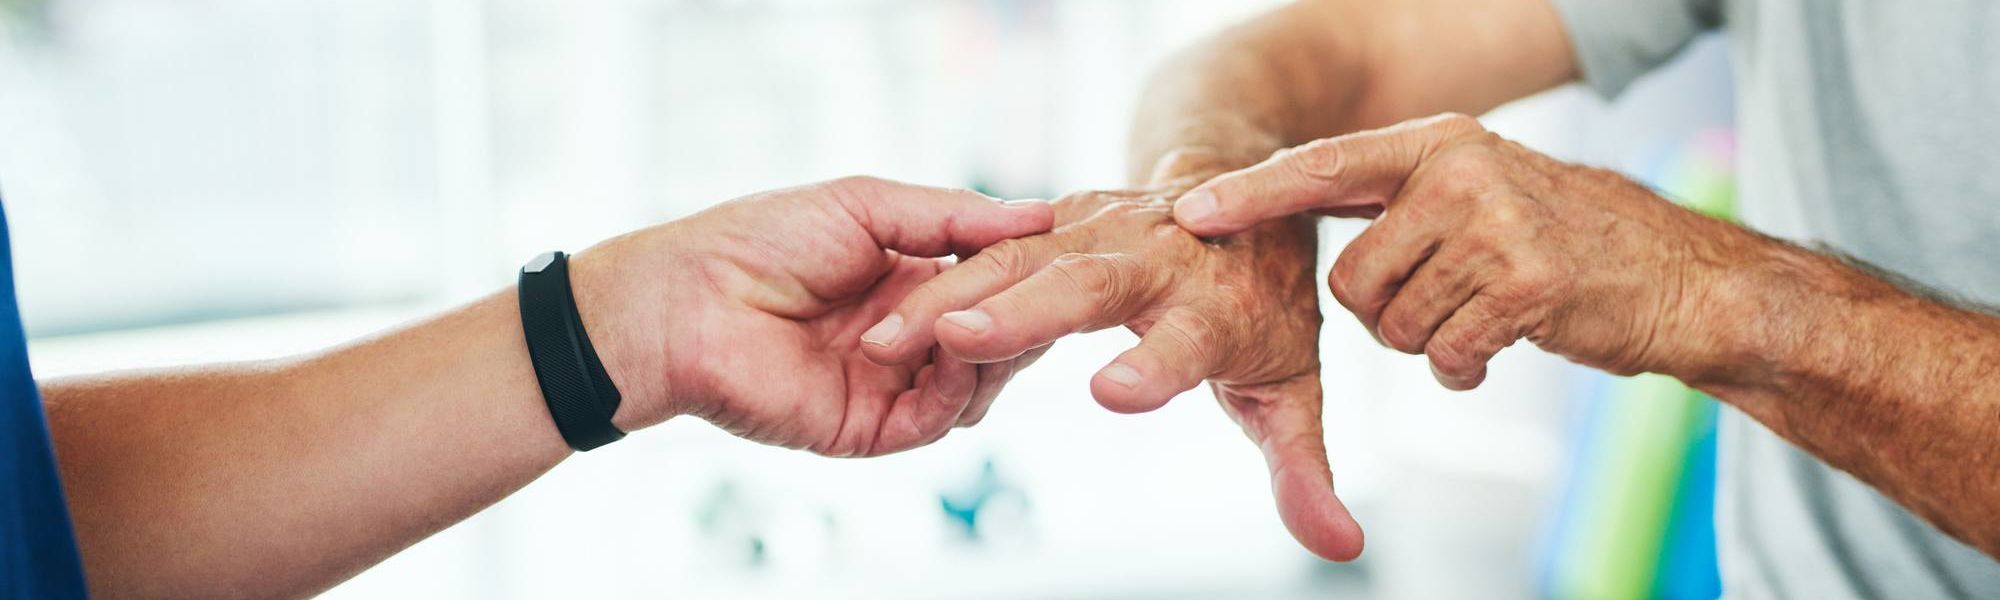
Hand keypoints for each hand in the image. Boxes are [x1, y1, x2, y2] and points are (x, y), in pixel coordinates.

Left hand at [571, 176, 1055, 455]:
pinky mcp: (870, 427)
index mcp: (909, 282)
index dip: (1027, 275)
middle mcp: (908, 337)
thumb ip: (953, 217)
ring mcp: (891, 386)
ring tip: (987, 317)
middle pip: (997, 340)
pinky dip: (956, 386)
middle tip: (1042, 292)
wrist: (686, 300)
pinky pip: (936, 419)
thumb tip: (1040, 215)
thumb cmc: (760, 241)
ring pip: (977, 384)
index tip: (1060, 252)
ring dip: (990, 350)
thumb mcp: (867, 206)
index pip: (993, 289)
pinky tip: (951, 349)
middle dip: (1021, 316)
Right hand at [857, 163, 1364, 561]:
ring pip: (1022, 256)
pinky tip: (887, 319)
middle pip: (1090, 283)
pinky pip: (992, 245)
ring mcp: (1105, 226)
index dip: (1156, 369)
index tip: (1114, 396)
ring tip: (892, 337)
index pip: (1188, 342)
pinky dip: (940, 279)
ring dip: (956, 293)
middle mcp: (1161, 257)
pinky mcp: (1061, 215)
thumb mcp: (1293, 388)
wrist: (1245, 187)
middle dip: (1024, 309)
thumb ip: (1302, 469)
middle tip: (964, 340)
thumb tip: (1341, 546)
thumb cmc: (1264, 308)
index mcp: (1219, 306)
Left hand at [1174, 113, 1764, 389]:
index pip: (1322, 164)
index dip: (1253, 194)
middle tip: (1444, 306)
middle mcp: (1461, 171)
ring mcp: (1495, 224)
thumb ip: (1399, 203)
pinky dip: (1466, 367)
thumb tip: (1299, 221)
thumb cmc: (1565, 246)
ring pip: (1392, 325)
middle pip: (1349, 279)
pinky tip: (1505, 343)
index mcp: (1440, 143)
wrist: (1681, 280)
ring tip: (1484, 316)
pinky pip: (1446, 353)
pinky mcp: (1526, 283)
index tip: (1192, 210)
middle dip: (1383, 315)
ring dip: (1430, 342)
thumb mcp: (1479, 194)